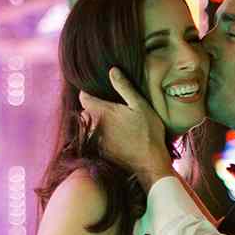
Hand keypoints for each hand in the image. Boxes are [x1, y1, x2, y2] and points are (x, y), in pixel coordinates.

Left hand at [80, 69, 175, 187]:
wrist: (150, 164)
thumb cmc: (148, 133)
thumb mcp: (140, 105)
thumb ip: (124, 87)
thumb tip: (112, 70)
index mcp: (102, 111)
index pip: (83, 97)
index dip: (88, 92)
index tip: (98, 91)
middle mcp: (95, 126)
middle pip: (86, 112)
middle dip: (94, 108)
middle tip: (110, 106)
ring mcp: (96, 141)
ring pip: (90, 126)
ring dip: (97, 123)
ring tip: (114, 122)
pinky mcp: (100, 153)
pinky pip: (95, 139)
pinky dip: (102, 136)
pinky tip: (116, 137)